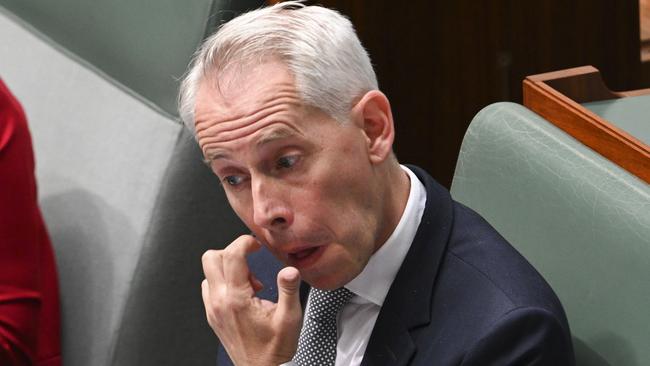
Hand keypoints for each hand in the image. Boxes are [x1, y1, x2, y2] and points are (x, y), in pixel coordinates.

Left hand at [201, 235, 302, 365]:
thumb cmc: (274, 349)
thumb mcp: (289, 318)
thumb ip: (288, 290)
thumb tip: (289, 270)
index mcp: (237, 299)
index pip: (232, 256)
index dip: (244, 243)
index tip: (256, 245)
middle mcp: (220, 302)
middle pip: (211, 258)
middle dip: (232, 251)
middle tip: (250, 258)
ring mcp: (213, 309)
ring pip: (208, 273)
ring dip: (227, 268)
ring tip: (250, 282)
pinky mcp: (213, 315)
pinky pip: (210, 287)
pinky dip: (223, 282)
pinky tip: (243, 292)